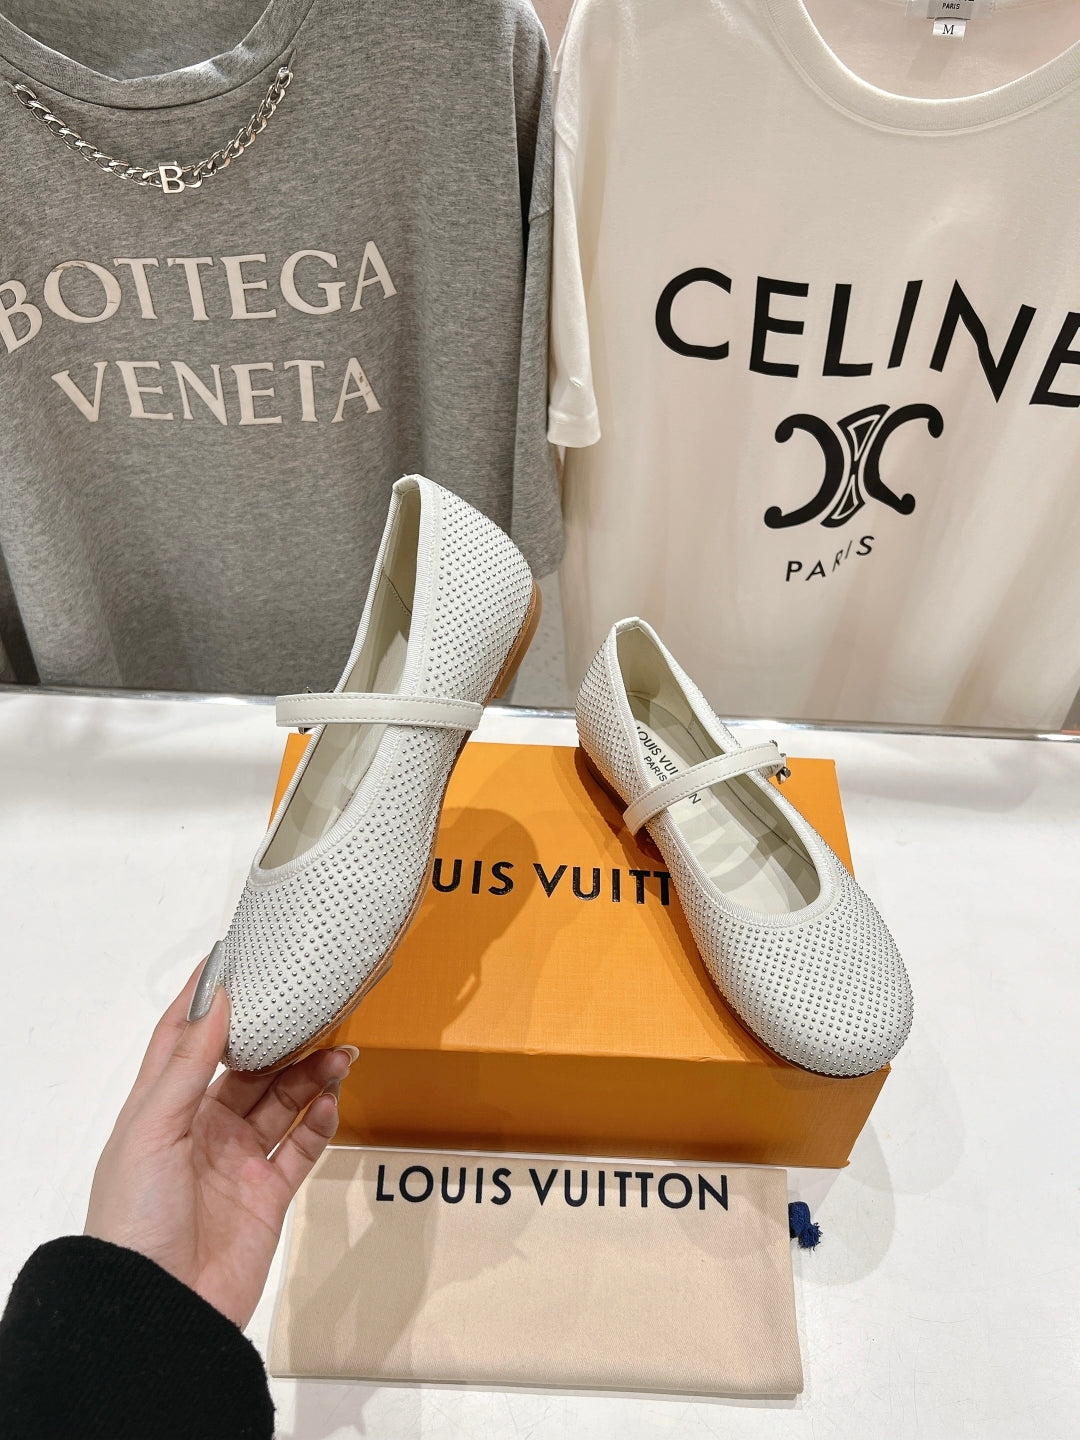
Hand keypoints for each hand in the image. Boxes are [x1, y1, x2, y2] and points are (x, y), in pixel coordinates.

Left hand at [84, 963, 355, 1328]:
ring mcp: (237, 1162)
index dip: (208, 1000)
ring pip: (283, 1101)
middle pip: (249, 1067)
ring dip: (312, 1074)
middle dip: (283, 1038)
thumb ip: (188, 1065)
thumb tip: (216, 1000)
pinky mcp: (268, 1196)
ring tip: (341, 1053)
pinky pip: (302, 1146)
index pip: (184, 1039)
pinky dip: (321, 1120)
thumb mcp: (152, 1131)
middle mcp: (201, 1130)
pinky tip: (330, 1101)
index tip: (239, 960)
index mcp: (163, 1110)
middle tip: (318, 1008)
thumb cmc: (134, 1223)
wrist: (158, 1313)